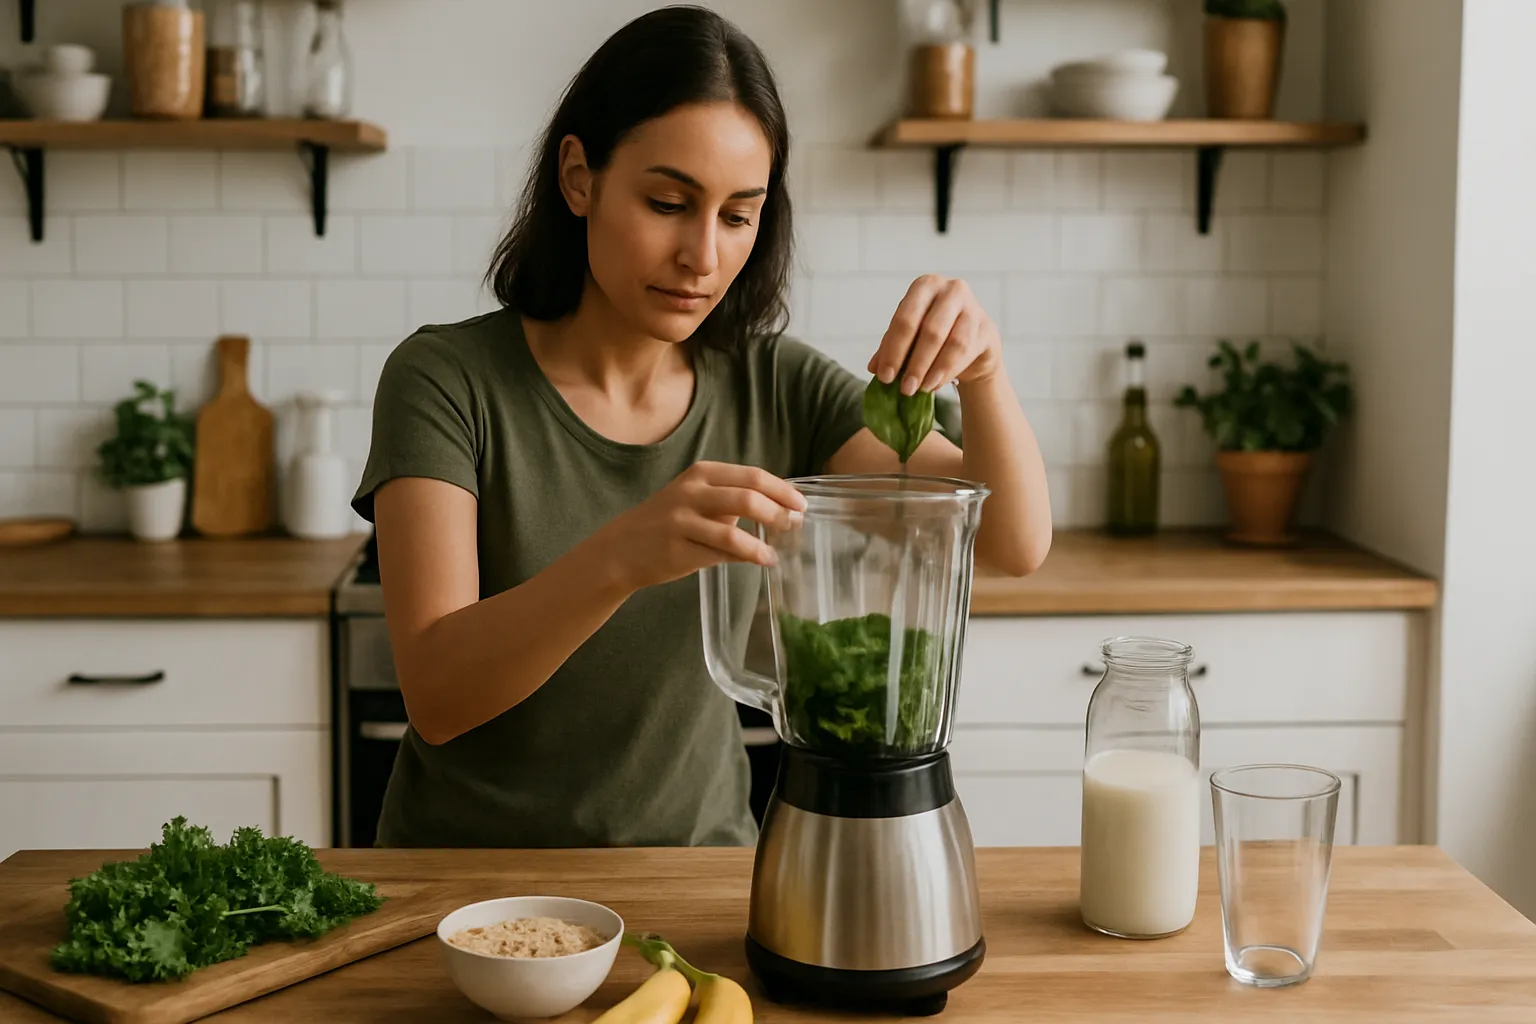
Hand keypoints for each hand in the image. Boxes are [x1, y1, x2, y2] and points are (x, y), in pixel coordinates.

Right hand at [591, 461, 805, 591]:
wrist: (622, 547)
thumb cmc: (668, 521)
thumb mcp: (697, 497)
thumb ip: (732, 499)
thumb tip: (780, 509)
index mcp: (701, 473)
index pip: (752, 476)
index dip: (782, 491)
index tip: (801, 505)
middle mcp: (691, 492)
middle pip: (747, 499)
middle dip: (778, 513)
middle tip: (794, 525)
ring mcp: (682, 521)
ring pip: (733, 533)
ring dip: (762, 545)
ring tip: (776, 553)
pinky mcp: (677, 550)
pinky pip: (719, 555)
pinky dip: (745, 558)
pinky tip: (760, 561)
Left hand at [868, 275, 1003, 396]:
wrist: (971, 345)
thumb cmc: (934, 336)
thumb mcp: (909, 339)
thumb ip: (891, 349)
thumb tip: (874, 368)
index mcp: (925, 286)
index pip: (905, 319)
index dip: (893, 350)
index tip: (884, 377)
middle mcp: (951, 290)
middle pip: (930, 330)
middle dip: (915, 363)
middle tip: (904, 389)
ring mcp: (973, 307)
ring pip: (953, 342)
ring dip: (934, 370)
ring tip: (920, 389)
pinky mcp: (987, 328)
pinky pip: (967, 352)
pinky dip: (949, 371)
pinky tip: (935, 384)